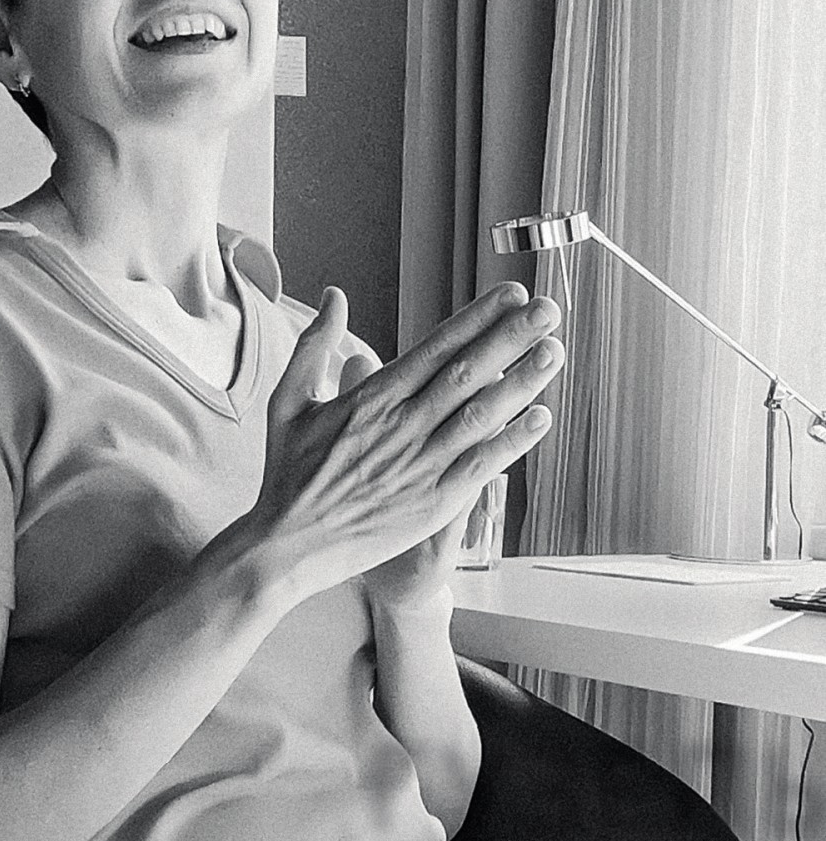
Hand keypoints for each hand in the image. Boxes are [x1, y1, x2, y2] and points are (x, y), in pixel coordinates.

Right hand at [249, 280, 563, 607]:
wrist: (286, 545)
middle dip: (511, 337)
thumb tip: (333, 296)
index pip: (436, 347)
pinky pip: (480, 464)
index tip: (510, 295)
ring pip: (480, 414)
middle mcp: (402, 424)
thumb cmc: (287, 475)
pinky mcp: (432, 502)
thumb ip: (315, 344)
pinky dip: (511, 441)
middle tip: (548, 309)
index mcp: (372, 396)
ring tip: (554, 351)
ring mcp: (420, 464)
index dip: (477, 318)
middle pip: (467, 371)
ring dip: (522, 381)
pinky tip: (540, 418)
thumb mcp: (289, 401)